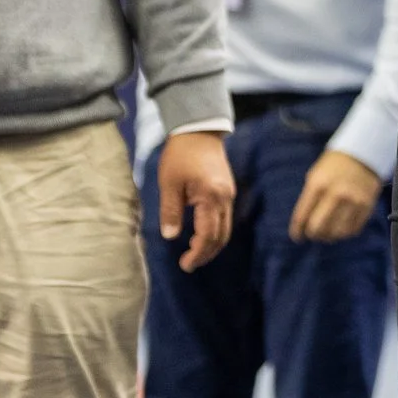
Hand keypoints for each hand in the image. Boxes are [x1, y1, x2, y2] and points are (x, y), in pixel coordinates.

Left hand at [158, 130, 235, 271]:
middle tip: (189, 264)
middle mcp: (225, 198)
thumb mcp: (169, 184)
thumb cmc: (180, 156)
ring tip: (193, 253)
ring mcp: (228, 194)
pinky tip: (200, 234)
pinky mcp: (227, 190)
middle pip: (222, 236)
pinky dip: (215, 232)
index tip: (184, 265)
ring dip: (212, 244)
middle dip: (206, 253)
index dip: (197, 253)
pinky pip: (224, 218)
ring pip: (226, 228)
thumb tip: (171, 236)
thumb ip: (171, 211)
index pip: (208, 235)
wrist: (199, 131)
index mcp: (211, 197)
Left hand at [288, 149, 384, 243]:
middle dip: (312, 234)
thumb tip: (304, 225)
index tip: (297, 236)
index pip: (302, 217)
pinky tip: (341, 227)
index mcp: (318, 185)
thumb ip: (309, 200)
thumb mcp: (315, 176)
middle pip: (318, 228)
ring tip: (328, 232)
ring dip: (329, 236)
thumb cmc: (334, 166)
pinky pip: (353, 229)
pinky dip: (345, 232)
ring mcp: (353, 200)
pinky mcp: (367, 205)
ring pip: (336, 232)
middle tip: (313, 233)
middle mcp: (336, 193)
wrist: (364, 153)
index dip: (297, 231)